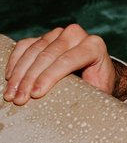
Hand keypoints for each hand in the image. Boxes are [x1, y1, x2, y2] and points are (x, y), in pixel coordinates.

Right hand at [3, 24, 118, 104]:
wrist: (95, 72)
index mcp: (94, 46)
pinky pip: (24, 45)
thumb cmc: (97, 85)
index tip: (35, 94)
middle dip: (30, 79)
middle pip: (48, 55)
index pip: (68, 60)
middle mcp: (76, 35)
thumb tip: (76, 108)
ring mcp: (59, 34)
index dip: (49, 77)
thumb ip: (91, 94)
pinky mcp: (44, 37)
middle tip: (19, 99)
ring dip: (19, 74)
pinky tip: (10, 78)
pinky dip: (15, 61)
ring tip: (11, 94)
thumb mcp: (100, 90)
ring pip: (33, 50)